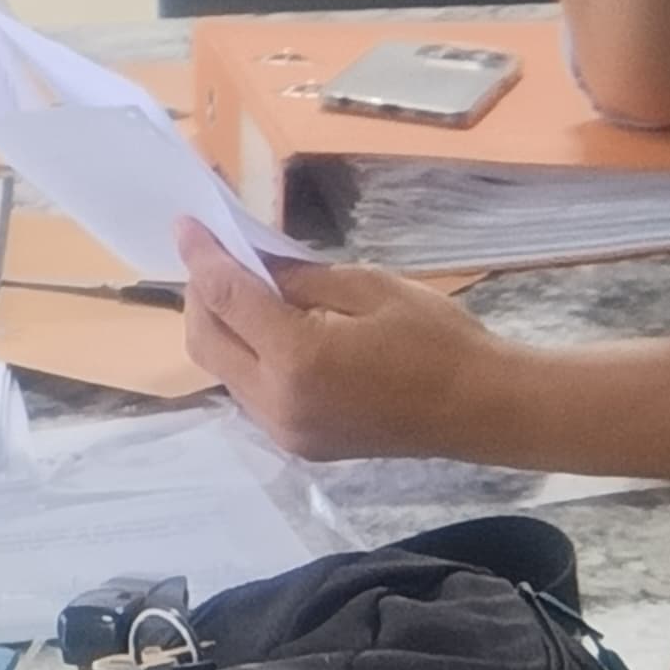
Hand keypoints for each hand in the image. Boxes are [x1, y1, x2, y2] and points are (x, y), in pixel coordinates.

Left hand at [174, 222, 522, 465]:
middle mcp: (277, 402)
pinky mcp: (299, 443)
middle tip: (216, 256)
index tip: (185, 225)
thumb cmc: (438, 340)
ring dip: (220, 328)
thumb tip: (250, 262)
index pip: (225, 298)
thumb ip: (299, 277)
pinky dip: (244, 357)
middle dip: (200, 295)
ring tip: (241, 290)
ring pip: (221, 372)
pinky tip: (267, 331)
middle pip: (206, 342)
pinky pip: (248, 394)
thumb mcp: (368, 286)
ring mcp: (286, 431)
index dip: (201, 257)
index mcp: (296, 358)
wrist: (483, 409)